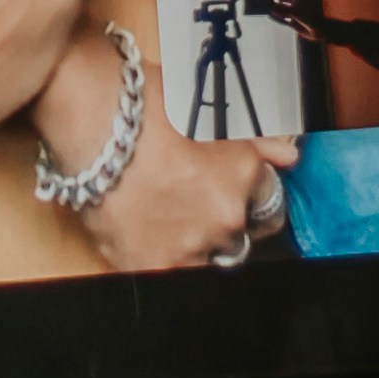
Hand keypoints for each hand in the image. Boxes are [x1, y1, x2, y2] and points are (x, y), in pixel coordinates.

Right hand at [58, 69, 295, 275]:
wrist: (90, 119)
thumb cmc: (143, 103)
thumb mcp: (207, 111)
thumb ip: (256, 141)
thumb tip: (287, 157)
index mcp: (246, 176)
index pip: (269, 207)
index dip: (248, 201)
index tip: (229, 195)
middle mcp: (227, 216)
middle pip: (238, 236)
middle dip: (219, 223)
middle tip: (185, 200)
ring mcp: (192, 245)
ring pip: (206, 259)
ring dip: (192, 245)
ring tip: (162, 216)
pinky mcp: (153, 265)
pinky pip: (170, 274)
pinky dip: (160, 257)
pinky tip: (143, 233)